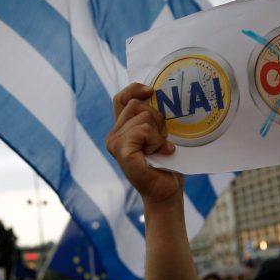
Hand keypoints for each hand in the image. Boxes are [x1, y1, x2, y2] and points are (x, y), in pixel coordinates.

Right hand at [106, 83, 182, 205]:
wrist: (166, 190)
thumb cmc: (166, 164)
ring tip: (159, 149)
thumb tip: (157, 93)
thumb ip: (151, 117)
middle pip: (136, 104)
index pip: (121, 98)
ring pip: (143, 116)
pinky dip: (156, 140)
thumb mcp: (159, 134)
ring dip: (158, 133)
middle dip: (156, 119)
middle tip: (161, 140)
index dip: (135, 89)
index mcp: (120, 129)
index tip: (152, 92)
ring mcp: (114, 142)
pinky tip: (159, 153)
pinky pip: (143, 130)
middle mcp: (113, 135)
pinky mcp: (121, 150)